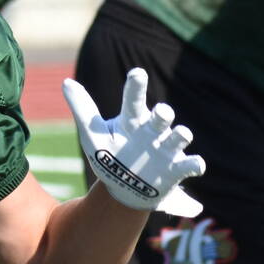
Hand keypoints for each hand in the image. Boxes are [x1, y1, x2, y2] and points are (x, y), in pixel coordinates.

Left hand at [64, 70, 204, 215]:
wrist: (124, 189)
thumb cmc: (110, 154)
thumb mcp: (93, 134)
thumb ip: (82, 109)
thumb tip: (66, 82)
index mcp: (132, 121)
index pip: (133, 101)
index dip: (136, 87)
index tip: (137, 73)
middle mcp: (152, 131)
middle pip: (162, 117)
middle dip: (163, 114)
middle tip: (161, 112)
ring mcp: (166, 149)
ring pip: (179, 136)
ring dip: (181, 135)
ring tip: (182, 134)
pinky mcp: (175, 170)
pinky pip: (189, 165)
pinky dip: (195, 164)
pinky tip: (197, 165)